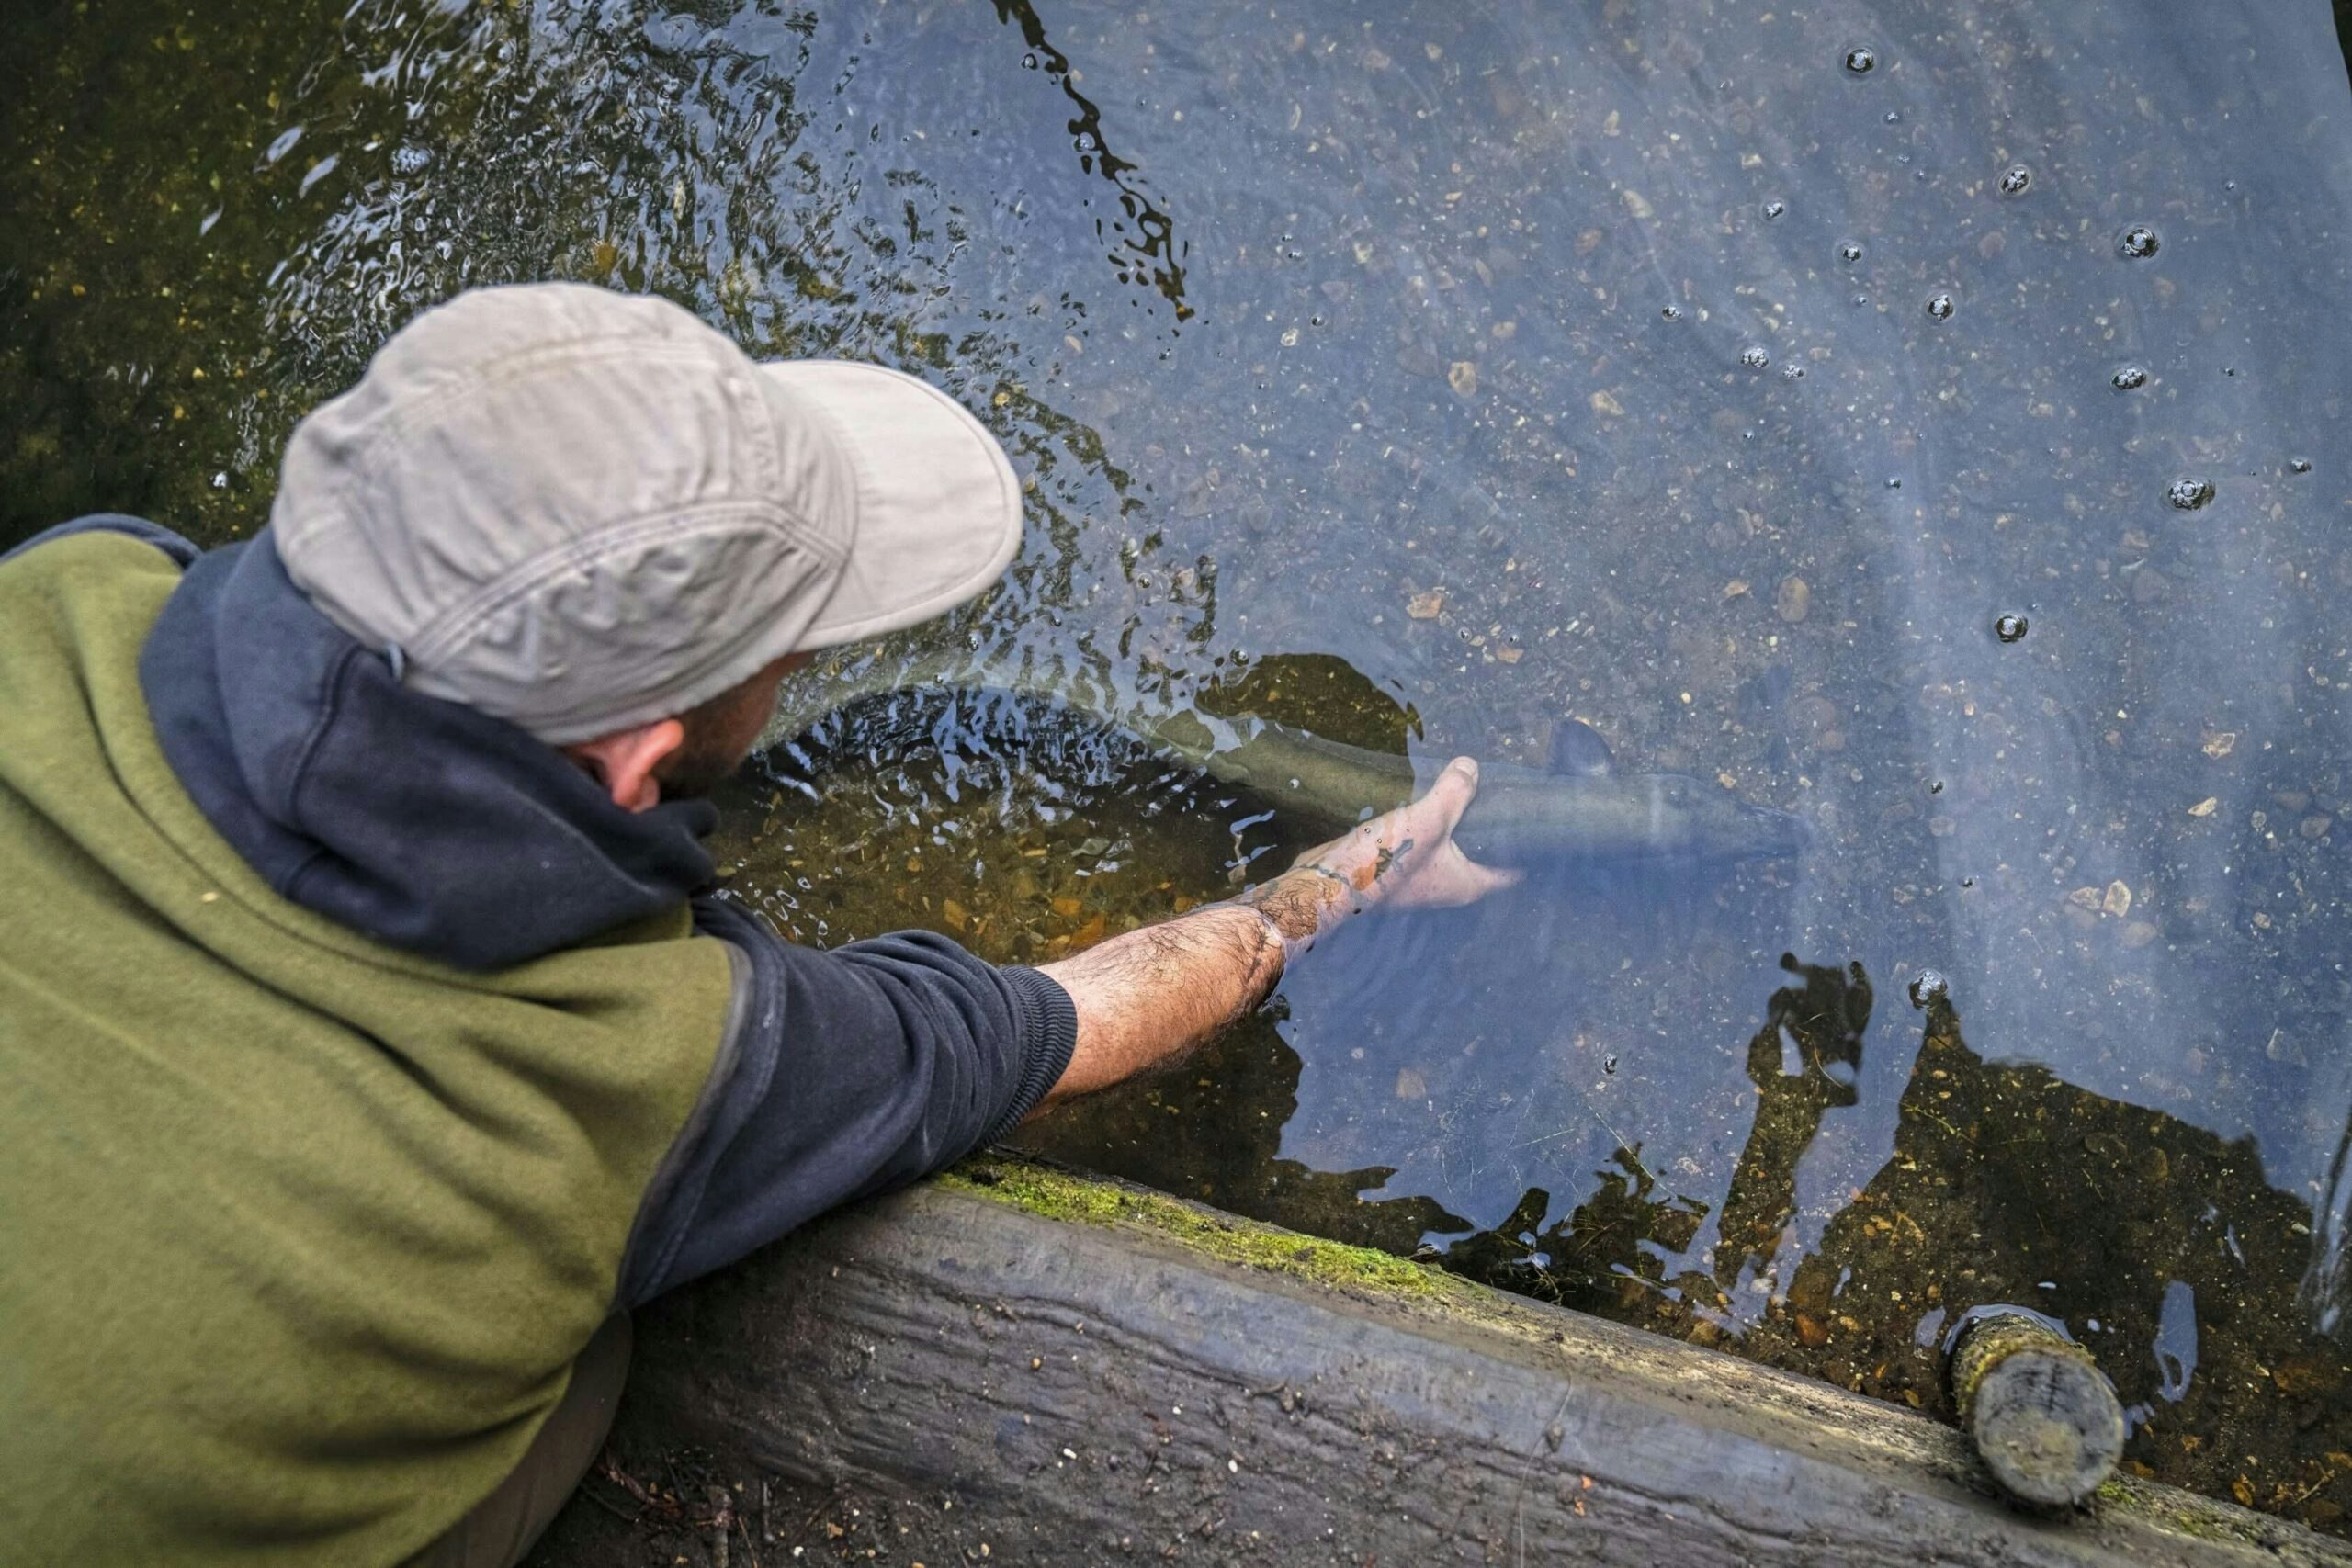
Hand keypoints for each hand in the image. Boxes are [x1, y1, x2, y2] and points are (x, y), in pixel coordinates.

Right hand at [1297, 756, 1520, 909]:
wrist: (1330, 881)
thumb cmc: (1386, 860)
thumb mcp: (1429, 819)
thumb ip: (1455, 792)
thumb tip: (1472, 766)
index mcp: (1467, 884)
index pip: (1512, 871)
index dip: (1525, 847)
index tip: (1530, 820)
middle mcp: (1449, 888)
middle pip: (1481, 858)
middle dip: (1488, 832)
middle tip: (1496, 798)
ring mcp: (1422, 883)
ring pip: (1450, 854)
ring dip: (1456, 831)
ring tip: (1462, 796)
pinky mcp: (1398, 874)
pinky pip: (1424, 850)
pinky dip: (1429, 832)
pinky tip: (1425, 807)